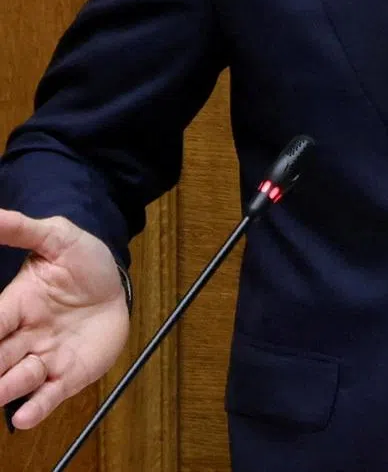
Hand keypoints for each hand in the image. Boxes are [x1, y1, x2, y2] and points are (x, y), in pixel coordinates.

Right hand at [0, 210, 128, 428]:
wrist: (117, 284)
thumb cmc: (83, 262)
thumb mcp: (57, 238)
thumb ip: (23, 229)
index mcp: (14, 305)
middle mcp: (23, 337)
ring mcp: (45, 358)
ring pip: (16, 380)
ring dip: (5, 389)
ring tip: (1, 391)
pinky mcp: (68, 374)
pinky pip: (48, 396)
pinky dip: (36, 408)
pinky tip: (26, 417)